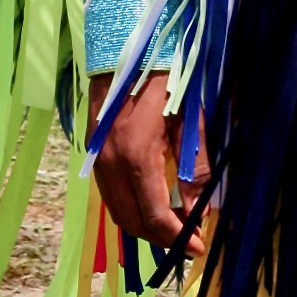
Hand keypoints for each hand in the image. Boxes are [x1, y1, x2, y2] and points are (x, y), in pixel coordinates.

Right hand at [87, 71, 205, 254]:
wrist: (127, 51)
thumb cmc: (166, 81)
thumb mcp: (190, 122)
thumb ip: (196, 168)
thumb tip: (202, 208)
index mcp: (137, 158)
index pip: (155, 217)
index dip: (177, 237)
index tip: (198, 245)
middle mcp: (111, 165)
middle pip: (132, 222)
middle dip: (161, 238)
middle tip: (188, 238)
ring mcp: (97, 161)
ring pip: (117, 212)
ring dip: (144, 227)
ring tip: (174, 225)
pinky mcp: (93, 155)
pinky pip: (110, 196)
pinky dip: (131, 209)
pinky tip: (152, 204)